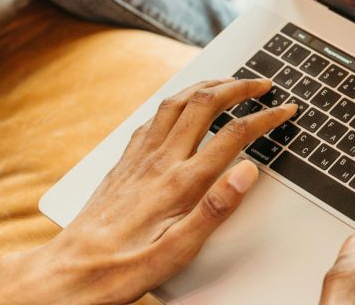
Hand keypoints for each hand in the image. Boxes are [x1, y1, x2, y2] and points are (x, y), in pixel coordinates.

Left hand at [0, 77, 294, 304]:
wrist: (69, 273)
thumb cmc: (123, 268)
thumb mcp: (178, 251)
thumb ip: (215, 210)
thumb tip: (248, 173)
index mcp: (180, 183)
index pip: (233, 135)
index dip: (265, 117)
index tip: (285, 110)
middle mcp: (159, 162)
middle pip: (204, 104)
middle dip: (239, 86)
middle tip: (263, 84)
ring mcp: (139, 159)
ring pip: (176, 102)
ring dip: (207, 85)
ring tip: (228, 82)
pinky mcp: (124, 163)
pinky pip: (153, 118)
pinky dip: (176, 102)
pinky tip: (180, 107)